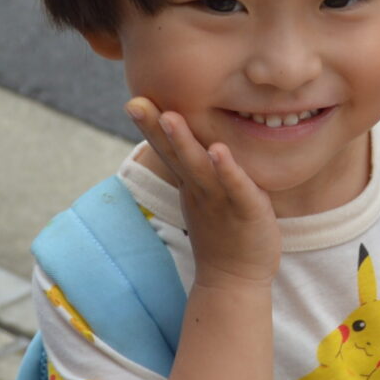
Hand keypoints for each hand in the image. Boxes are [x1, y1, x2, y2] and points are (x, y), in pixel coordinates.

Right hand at [126, 98, 279, 288]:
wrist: (236, 280)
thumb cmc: (224, 233)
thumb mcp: (206, 197)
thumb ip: (200, 170)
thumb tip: (198, 143)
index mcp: (191, 183)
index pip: (167, 150)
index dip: (150, 127)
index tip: (134, 100)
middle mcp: (199, 189)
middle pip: (174, 155)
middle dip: (154, 128)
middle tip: (134, 101)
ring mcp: (219, 200)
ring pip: (198, 167)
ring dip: (183, 142)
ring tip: (169, 117)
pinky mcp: (245, 210)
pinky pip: (235, 187)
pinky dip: (226, 169)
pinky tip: (217, 150)